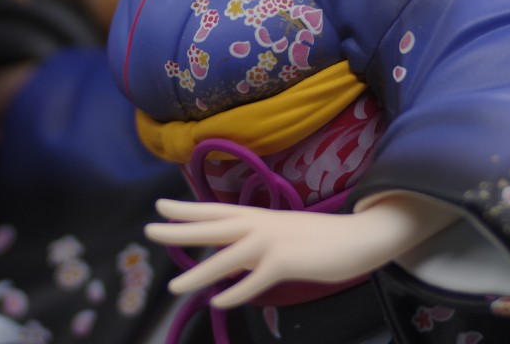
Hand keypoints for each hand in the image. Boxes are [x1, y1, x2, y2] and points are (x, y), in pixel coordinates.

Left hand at [143, 194, 455, 307]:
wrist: (361, 235)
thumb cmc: (322, 238)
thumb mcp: (284, 234)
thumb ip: (258, 242)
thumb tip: (234, 253)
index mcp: (261, 217)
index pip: (216, 210)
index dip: (187, 209)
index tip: (160, 206)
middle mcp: (262, 225)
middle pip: (213, 226)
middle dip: (180, 230)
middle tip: (148, 230)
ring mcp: (274, 242)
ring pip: (228, 257)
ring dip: (199, 271)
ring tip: (174, 286)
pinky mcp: (288, 262)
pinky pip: (256, 280)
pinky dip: (236, 292)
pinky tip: (218, 302)